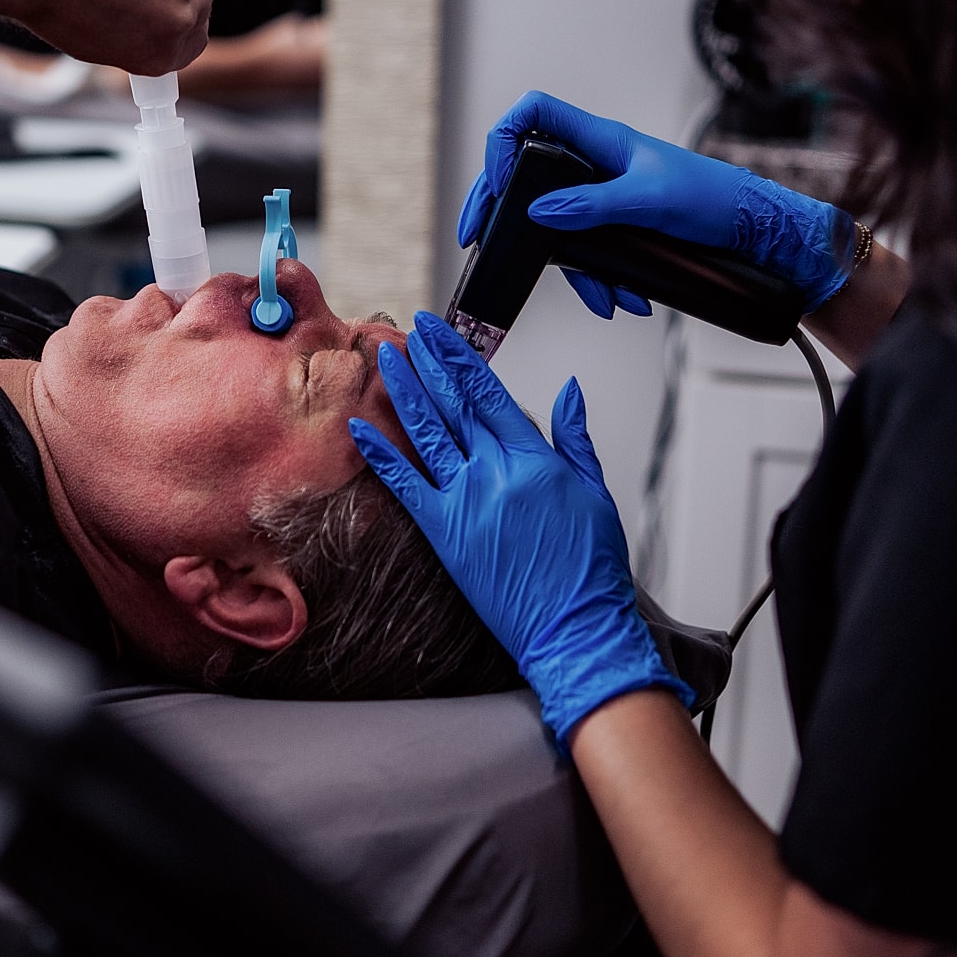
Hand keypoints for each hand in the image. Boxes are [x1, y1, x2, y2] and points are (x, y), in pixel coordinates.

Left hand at [350, 313, 689, 745]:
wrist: (574, 626)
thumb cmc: (588, 567)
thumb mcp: (596, 491)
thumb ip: (576, 436)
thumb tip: (568, 390)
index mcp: (534, 459)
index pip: (487, 391)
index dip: (459, 356)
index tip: (440, 331)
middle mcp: (495, 472)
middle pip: (451, 403)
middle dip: (427, 362)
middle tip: (406, 332)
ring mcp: (465, 501)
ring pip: (425, 433)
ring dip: (403, 393)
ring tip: (384, 361)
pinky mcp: (444, 533)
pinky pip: (404, 485)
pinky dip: (380, 454)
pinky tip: (360, 427)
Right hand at [456, 91, 851, 314]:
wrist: (756, 231)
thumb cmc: (714, 198)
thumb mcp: (652, 200)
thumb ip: (594, 205)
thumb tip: (538, 213)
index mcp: (599, 139)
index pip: (533, 114)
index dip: (503, 139)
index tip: (500, 183)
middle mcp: (593, 164)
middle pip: (526, 175)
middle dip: (502, 211)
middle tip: (477, 240)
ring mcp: (602, 196)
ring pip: (556, 224)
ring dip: (568, 266)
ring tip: (600, 299)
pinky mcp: (616, 228)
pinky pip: (586, 252)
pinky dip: (597, 282)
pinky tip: (620, 304)